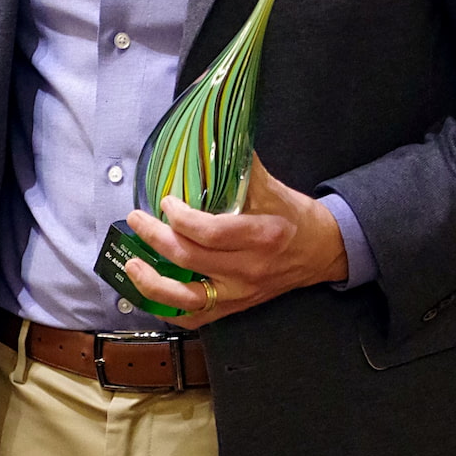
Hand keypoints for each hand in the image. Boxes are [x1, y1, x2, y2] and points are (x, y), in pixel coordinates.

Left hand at [124, 155, 348, 328]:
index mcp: (261, 236)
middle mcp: (249, 269)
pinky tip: (150, 294)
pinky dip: (169, 310)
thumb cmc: (296, 217)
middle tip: (137, 219)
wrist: (323, 251)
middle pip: (190, 259)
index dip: (181, 218)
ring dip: (153, 284)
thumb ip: (241, 167)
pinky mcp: (235, 307)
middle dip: (155, 238)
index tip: (167, 202)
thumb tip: (212, 137)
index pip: (211, 232)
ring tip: (132, 264)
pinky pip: (196, 318)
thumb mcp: (274, 188)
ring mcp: (240, 293)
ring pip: (188, 299)